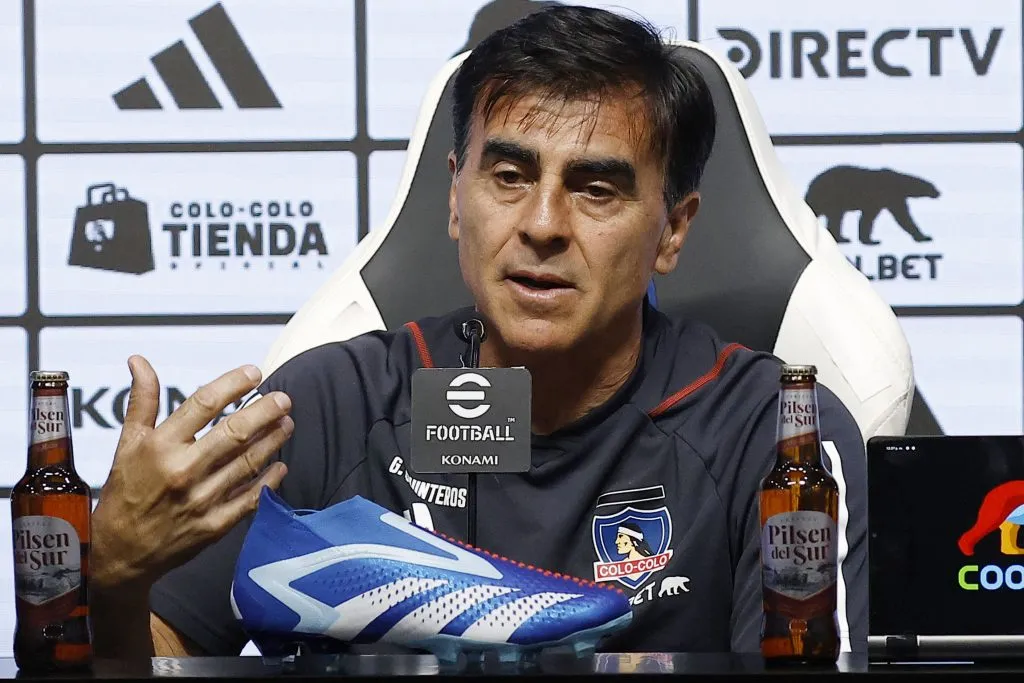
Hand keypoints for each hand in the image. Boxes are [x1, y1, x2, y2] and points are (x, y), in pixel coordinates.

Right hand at [90, 355, 292, 592]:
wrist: (120, 553)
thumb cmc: (126, 491)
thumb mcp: (127, 443)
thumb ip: (142, 401)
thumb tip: (140, 361)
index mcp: (160, 446)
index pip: (203, 404)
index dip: (232, 384)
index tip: (254, 372)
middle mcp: (182, 470)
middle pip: (234, 432)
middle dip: (265, 412)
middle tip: (283, 399)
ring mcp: (201, 499)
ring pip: (248, 463)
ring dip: (273, 440)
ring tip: (286, 423)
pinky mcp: (214, 525)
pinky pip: (251, 498)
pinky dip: (270, 479)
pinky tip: (280, 465)